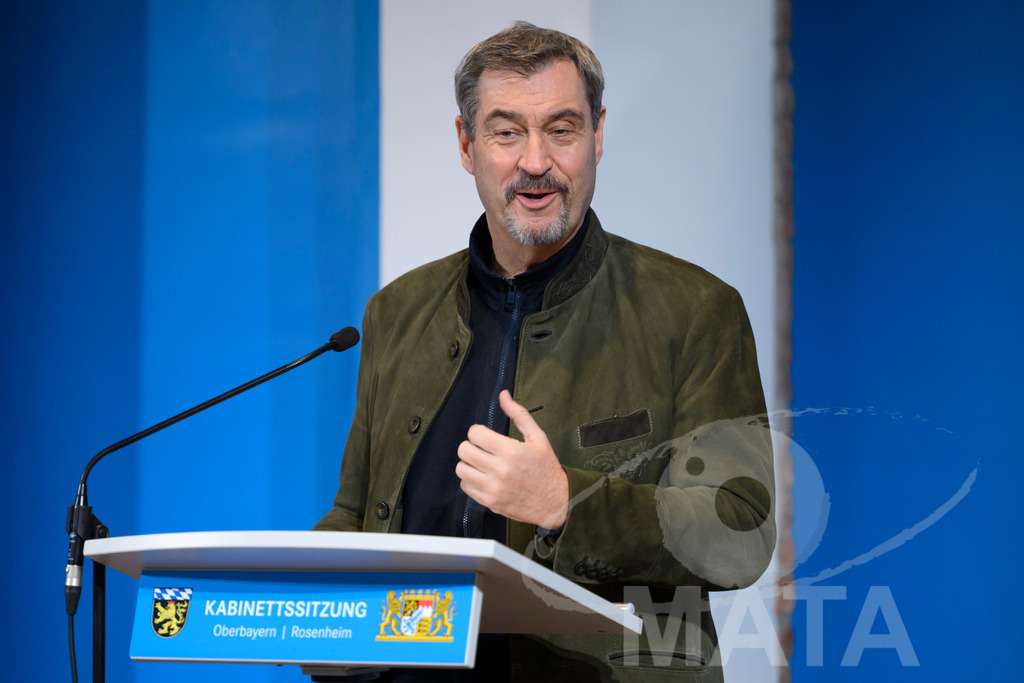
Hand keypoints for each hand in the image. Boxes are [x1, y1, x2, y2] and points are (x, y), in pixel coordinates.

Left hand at [456, 390, 568, 529]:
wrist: (556, 502)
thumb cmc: (547, 468)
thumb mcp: (538, 438)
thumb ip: (519, 414)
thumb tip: (503, 395)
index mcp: (511, 451)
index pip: (474, 433)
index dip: (479, 432)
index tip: (487, 437)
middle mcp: (500, 470)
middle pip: (463, 450)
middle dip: (472, 446)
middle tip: (483, 449)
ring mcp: (493, 488)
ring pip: (461, 469)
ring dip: (469, 464)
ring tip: (483, 464)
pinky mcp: (489, 502)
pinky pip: (465, 486)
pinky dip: (471, 480)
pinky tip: (485, 478)